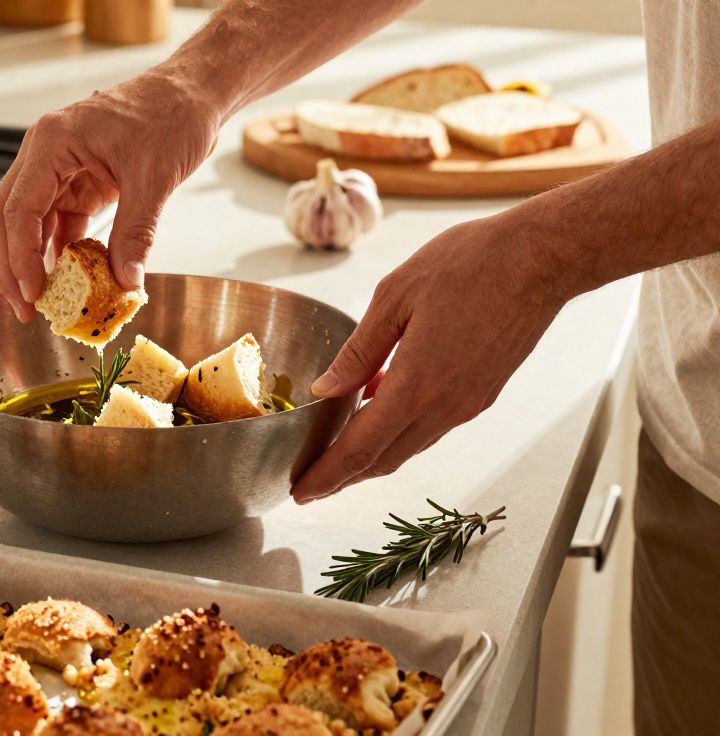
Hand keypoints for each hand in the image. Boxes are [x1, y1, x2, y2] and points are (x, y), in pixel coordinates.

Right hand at [0, 69, 222, 321]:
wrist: (192, 93)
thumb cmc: (171, 111)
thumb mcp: (155, 176)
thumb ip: (136, 232)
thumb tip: (126, 280)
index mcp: (52, 142)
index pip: (19, 208)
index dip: (21, 256)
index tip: (32, 292)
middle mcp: (46, 154)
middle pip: (9, 218)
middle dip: (12, 266)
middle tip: (24, 308)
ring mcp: (59, 169)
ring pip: (30, 224)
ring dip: (34, 263)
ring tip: (45, 302)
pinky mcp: (78, 183)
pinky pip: (59, 224)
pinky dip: (63, 253)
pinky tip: (71, 280)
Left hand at [291, 212, 570, 502]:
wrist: (541, 257)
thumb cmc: (471, 263)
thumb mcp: (394, 298)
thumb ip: (357, 351)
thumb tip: (326, 390)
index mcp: (417, 385)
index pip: (361, 449)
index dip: (327, 475)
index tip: (302, 492)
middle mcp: (446, 407)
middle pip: (384, 459)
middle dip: (343, 477)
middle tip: (310, 484)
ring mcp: (468, 405)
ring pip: (409, 446)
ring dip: (371, 456)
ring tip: (336, 454)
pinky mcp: (483, 395)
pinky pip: (430, 426)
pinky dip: (399, 430)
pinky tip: (377, 408)